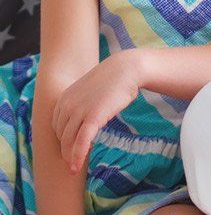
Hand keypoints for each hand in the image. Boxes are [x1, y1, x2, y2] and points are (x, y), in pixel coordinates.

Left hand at [52, 49, 145, 173]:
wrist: (126, 69)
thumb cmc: (113, 80)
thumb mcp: (90, 90)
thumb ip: (82, 102)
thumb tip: (84, 115)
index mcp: (64, 98)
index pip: (57, 125)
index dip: (63, 138)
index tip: (71, 146)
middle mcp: (67, 105)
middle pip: (61, 135)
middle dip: (65, 150)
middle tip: (72, 161)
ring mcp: (79, 111)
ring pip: (69, 141)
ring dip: (70, 157)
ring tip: (74, 168)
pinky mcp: (93, 117)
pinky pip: (81, 142)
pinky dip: (77, 156)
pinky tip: (76, 167)